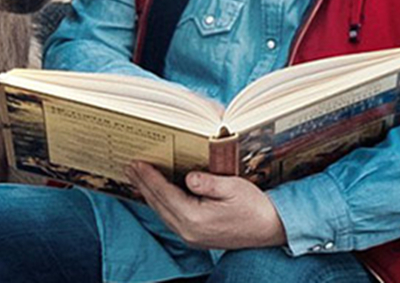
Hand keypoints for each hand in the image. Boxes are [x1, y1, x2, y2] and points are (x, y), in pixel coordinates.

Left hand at [125, 161, 286, 249]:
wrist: (270, 229)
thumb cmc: (254, 206)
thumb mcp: (233, 187)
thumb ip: (208, 182)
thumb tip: (188, 177)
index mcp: (195, 218)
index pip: (164, 194)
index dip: (148, 177)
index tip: (136, 162)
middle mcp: (188, 231)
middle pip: (158, 203)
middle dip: (143, 183)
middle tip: (129, 166)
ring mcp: (190, 236)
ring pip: (161, 212)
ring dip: (149, 193)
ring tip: (137, 176)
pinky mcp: (195, 236)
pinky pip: (170, 217)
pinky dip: (160, 203)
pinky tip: (156, 193)